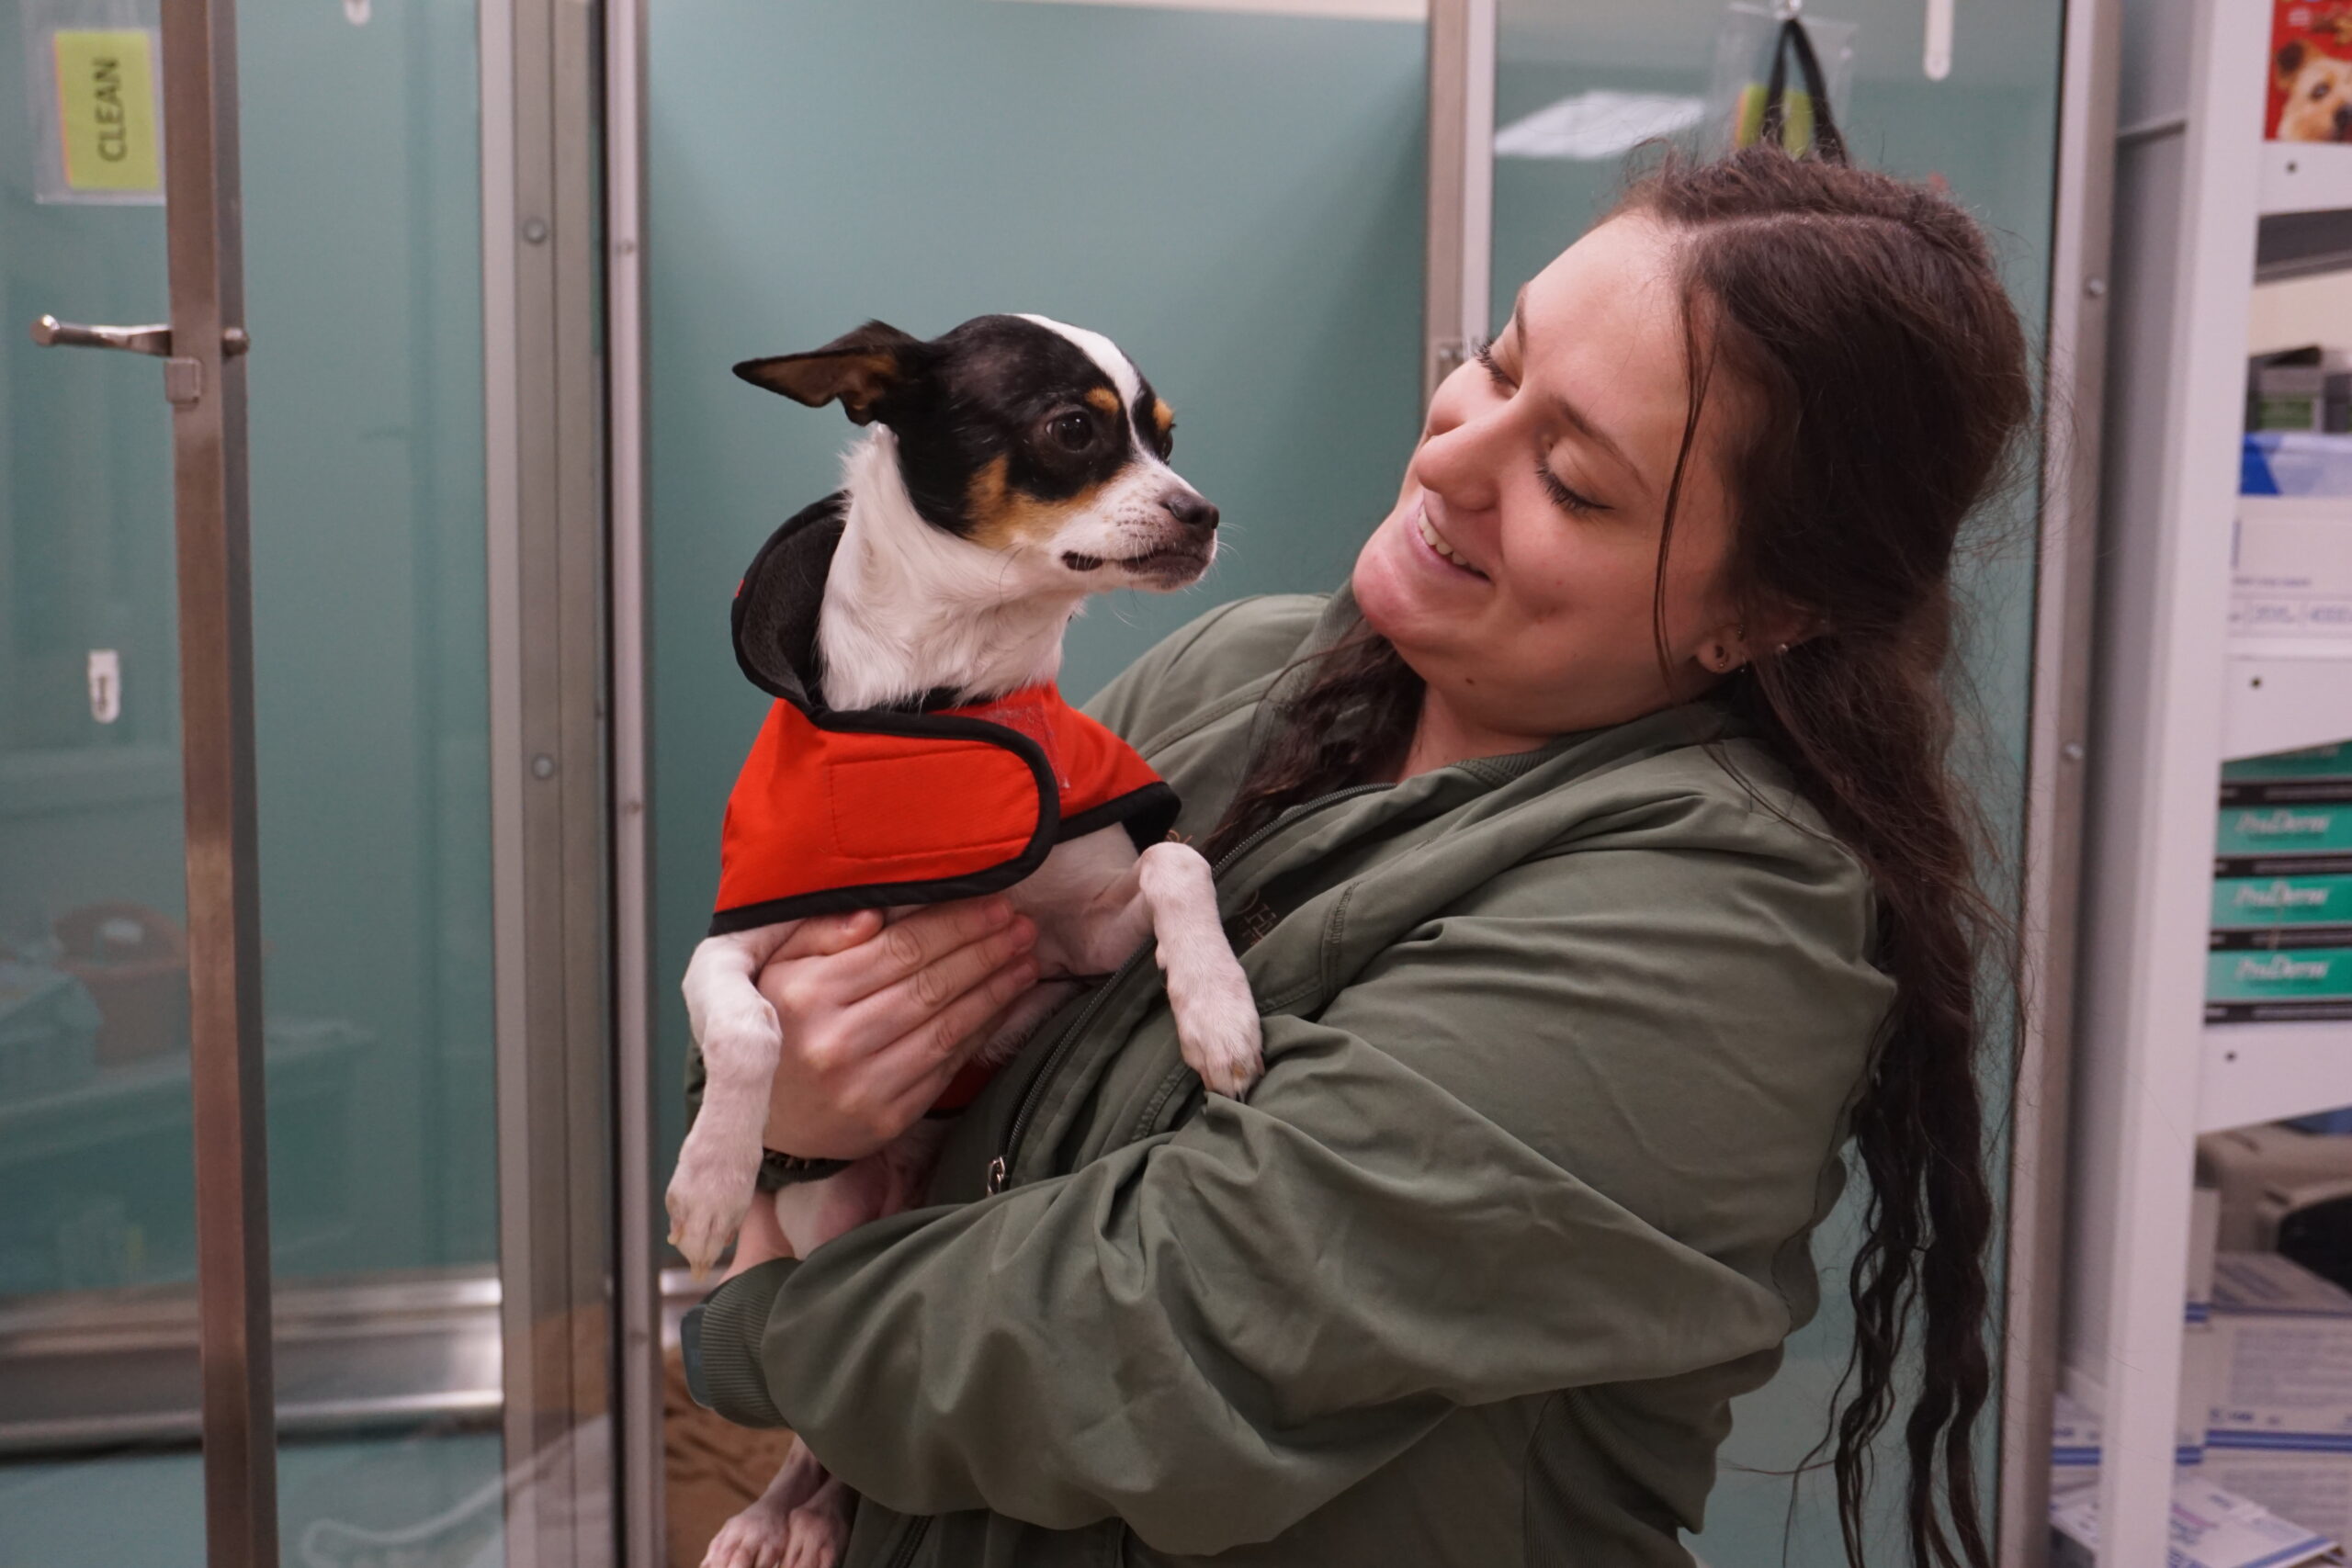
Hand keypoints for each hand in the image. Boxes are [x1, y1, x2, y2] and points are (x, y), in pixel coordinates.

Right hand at [757, 899, 1038, 1159]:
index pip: (902, 949)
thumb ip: (821, 933)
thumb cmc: (777, 1027)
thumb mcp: (777, 968)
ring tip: (1026, 961)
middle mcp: (837, 1040)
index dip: (956, 924)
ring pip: (948, 1026)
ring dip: (996, 990)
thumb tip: (875, 916)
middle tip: (1023, 927)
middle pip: (932, 985)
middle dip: (986, 951)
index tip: (995, 905)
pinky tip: (1004, 1005)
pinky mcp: (887, 1118)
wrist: (761, 1121)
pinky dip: (982, 1032)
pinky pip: (947, 1066)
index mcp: (810, 993)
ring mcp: (865, 1084)